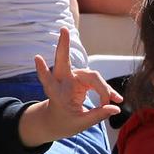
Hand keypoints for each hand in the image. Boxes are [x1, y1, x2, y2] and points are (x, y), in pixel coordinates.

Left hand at [19, 27, 123, 145]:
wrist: (56, 121)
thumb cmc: (64, 122)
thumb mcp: (80, 124)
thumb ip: (97, 115)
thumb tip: (115, 107)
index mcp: (56, 93)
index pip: (47, 80)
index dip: (42, 69)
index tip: (36, 57)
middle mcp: (63, 81)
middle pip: (64, 61)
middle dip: (63, 45)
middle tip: (63, 29)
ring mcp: (73, 78)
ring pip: (92, 76)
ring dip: (104, 88)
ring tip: (114, 101)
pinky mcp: (82, 80)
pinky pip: (98, 82)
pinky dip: (106, 91)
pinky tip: (116, 98)